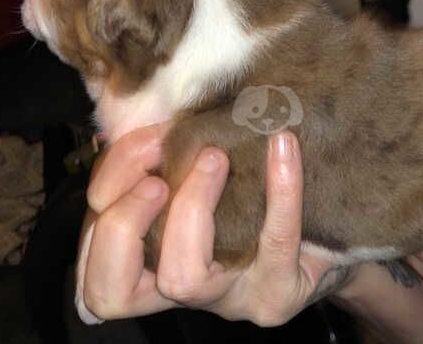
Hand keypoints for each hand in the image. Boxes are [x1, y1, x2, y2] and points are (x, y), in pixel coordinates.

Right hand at [77, 126, 338, 325]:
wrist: (328, 234)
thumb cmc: (252, 200)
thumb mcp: (197, 181)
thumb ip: (159, 165)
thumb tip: (123, 122)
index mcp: (151, 268)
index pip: (94, 273)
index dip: (97, 221)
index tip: (137, 162)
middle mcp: (181, 291)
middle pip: (113, 291)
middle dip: (124, 222)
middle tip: (156, 176)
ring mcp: (229, 300)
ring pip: (184, 278)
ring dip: (190, 205)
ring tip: (213, 157)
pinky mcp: (278, 293)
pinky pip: (275, 243)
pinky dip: (280, 191)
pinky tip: (282, 146)